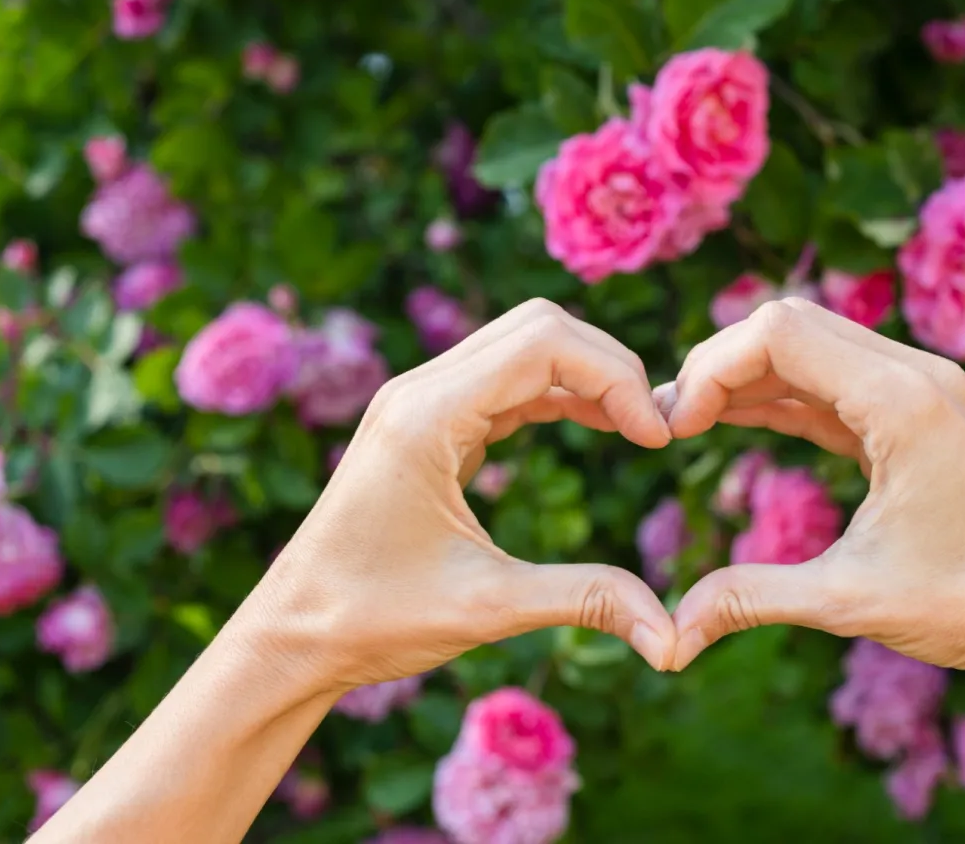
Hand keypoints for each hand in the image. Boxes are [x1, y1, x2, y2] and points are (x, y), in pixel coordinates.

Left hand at [254, 299, 677, 690]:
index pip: (544, 342)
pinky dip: (557, 393)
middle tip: (655, 428)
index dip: (616, 377)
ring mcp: (419, 402)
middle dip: (608, 366)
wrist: (291, 635)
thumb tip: (673, 638)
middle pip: (538, 326)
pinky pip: (504, 381)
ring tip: (638, 429)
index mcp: (427, 416)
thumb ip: (585, 600)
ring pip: (522, 346)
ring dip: (585, 375)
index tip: (657, 439)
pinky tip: (597, 427)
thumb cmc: (371, 620)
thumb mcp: (489, 609)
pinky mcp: (425, 424)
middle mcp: (419, 391)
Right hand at [659, 298, 964, 679]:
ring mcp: (927, 389)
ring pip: (815, 346)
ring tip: (690, 424)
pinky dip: (787, 395)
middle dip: (722, 364)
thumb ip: (750, 599)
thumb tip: (667, 639)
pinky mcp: (926, 413)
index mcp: (903, 400)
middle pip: (792, 324)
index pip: (778, 332)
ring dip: (751, 377)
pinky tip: (740, 423)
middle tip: (672, 423)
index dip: (710, 369)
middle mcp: (919, 374)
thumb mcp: (847, 602)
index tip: (673, 428)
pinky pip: (840, 381)